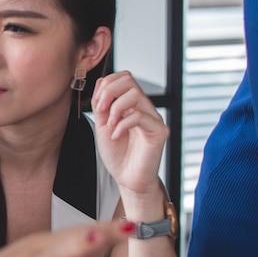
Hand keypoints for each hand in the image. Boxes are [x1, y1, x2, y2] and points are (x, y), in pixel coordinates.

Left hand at [91, 71, 168, 196]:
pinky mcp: (159, 131)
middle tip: (101, 111)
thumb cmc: (117, 154)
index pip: (123, 77)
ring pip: (135, 94)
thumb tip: (102, 83)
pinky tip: (116, 136)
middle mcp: (144, 108)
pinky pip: (140, 116)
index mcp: (131, 105)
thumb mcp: (102, 125)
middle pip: (129, 79)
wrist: (127, 178)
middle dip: (109, 92)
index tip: (97, 104)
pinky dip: (122, 124)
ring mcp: (153, 118)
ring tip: (110, 125)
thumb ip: (102, 105)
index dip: (107, 84)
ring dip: (116, 108)